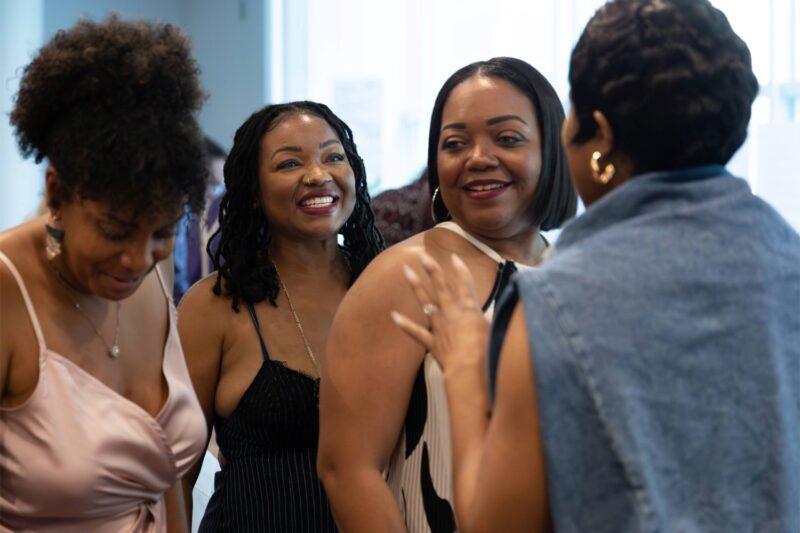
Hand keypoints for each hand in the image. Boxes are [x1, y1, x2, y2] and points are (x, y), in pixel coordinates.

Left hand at [391, 252, 488, 371]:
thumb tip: (507, 313)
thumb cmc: (488, 352)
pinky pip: (416, 331)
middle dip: (432, 269)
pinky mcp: (432, 341)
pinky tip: (393, 315)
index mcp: (469, 308)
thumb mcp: (498, 331)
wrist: (470, 369)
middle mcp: (452, 312)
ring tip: (406, 271)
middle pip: (440, 286)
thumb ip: (498, 319)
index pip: (464, 283)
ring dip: (415, 285)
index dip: (459, 269)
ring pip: (425, 301)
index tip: (453, 257)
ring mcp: (439, 325)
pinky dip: (404, 324)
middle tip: (423, 255)